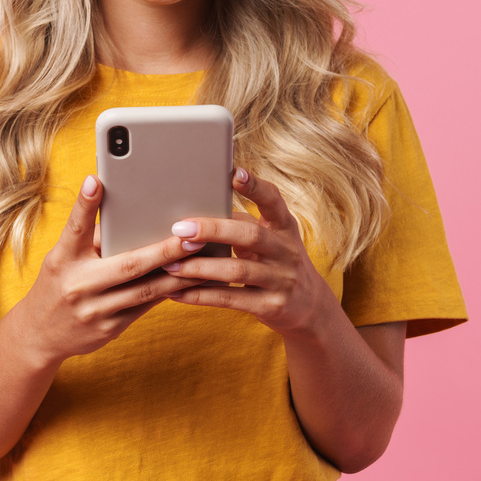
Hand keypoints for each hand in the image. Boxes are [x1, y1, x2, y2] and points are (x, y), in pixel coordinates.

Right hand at [8, 175, 207, 369]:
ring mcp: (94, 311)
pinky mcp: (109, 330)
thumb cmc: (58, 284)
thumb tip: (128, 211)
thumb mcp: (63, 258)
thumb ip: (91, 237)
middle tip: (193, 237)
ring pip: (145, 291)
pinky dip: (168, 292)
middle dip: (163, 251)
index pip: (74, 228)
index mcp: (63, 259)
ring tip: (203, 259)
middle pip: (127, 266)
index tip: (96, 180)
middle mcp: (78, 285)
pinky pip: (145, 308)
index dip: (85, 204)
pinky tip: (189, 281)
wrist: (39, 335)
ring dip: (177, 275)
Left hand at [164, 168, 336, 338]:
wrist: (311, 308)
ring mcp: (281, 279)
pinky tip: (176, 292)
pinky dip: (201, 295)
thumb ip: (243, 225)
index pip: (273, 200)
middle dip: (212, 230)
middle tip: (179, 229)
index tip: (234, 172)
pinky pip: (231, 299)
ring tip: (169, 265)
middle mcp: (286, 250)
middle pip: (250, 235)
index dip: (255, 186)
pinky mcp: (271, 306)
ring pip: (236, 270)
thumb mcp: (272, 240)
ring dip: (199, 267)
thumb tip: (196, 211)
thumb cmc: (277, 263)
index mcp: (284, 227)